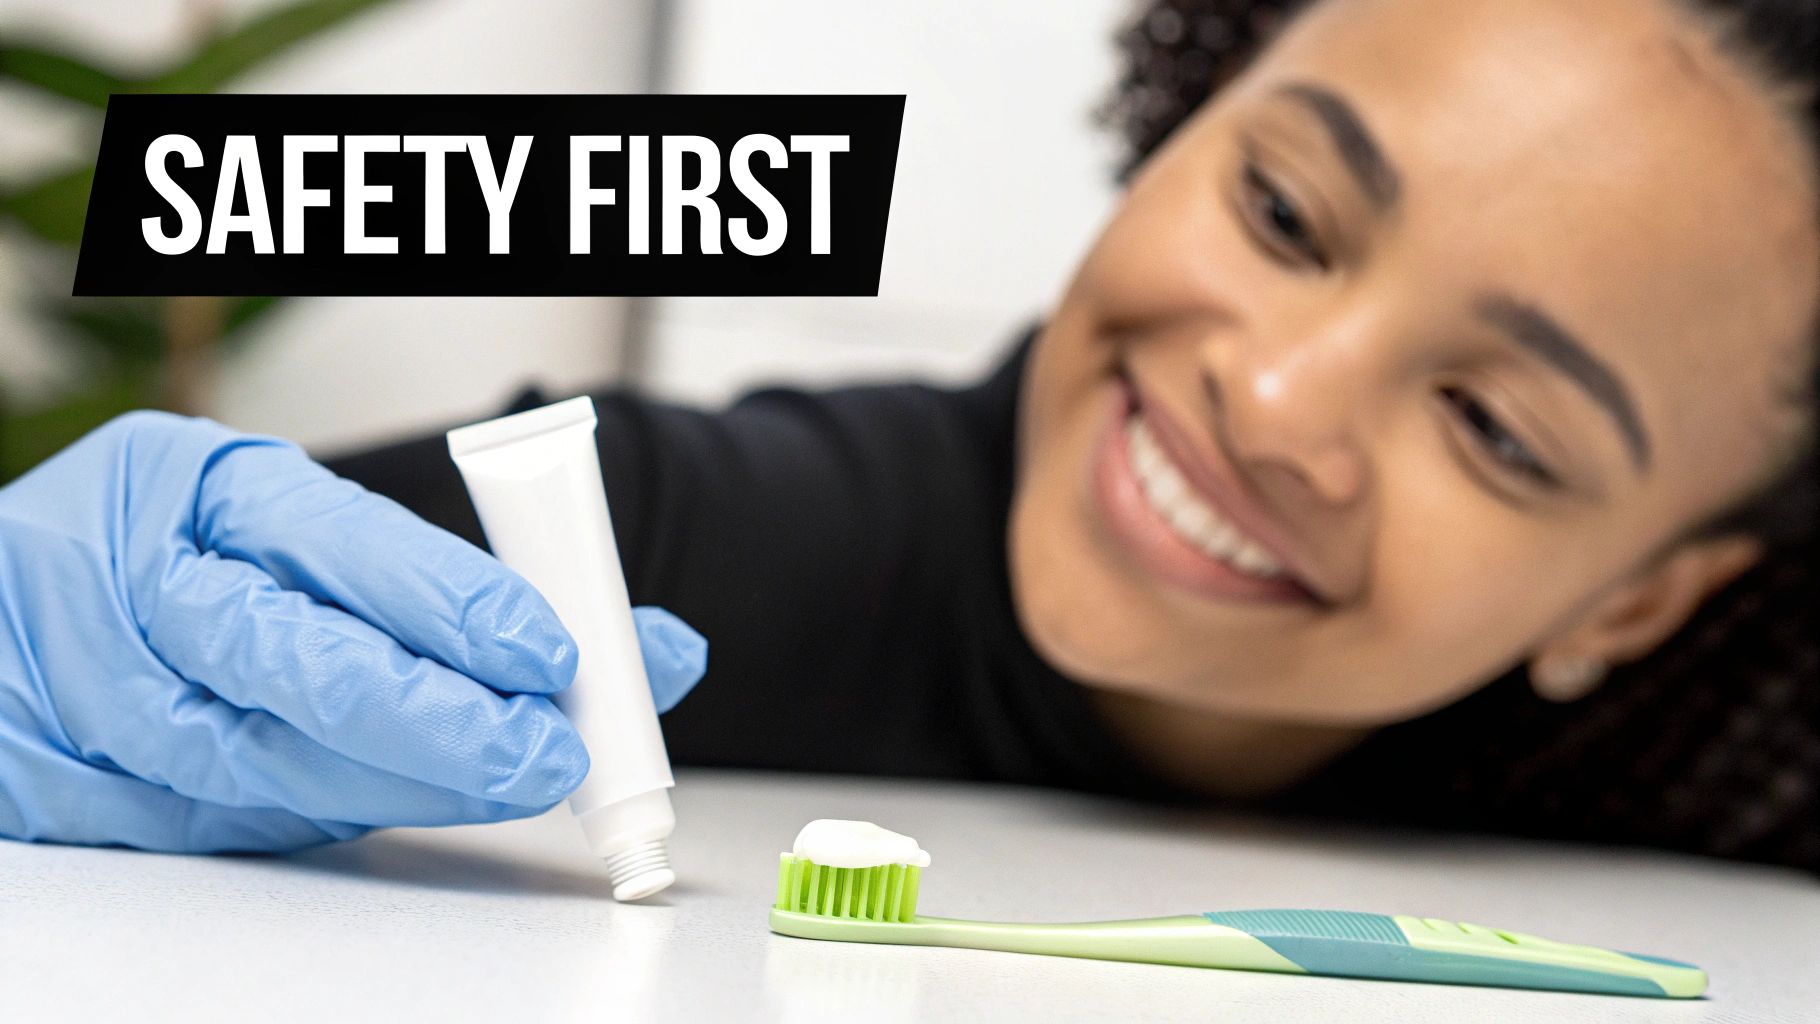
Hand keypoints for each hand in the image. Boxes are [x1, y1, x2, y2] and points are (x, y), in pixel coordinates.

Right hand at [0, 412, 706, 852]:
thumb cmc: (183, 546)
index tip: (550, 647)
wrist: (11, 606)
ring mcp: (105, 702)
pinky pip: (239, 820)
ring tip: (512, 778)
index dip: (450, 603)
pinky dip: (343, 813)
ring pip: (273, 765)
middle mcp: (144, 594)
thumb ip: (443, 576)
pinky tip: (420, 800)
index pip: (335, 543)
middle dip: (445, 719)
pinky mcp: (92, 797)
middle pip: (301, 669)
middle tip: (552, 747)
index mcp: (199, 490)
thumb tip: (646, 648)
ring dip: (411, 784)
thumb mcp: (295, 516)